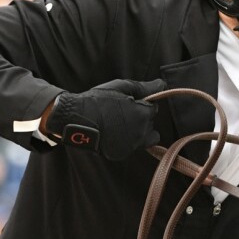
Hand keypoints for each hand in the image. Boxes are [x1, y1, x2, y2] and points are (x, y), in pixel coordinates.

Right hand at [45, 79, 165, 159]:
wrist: (75, 118)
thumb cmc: (98, 99)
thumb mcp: (121, 87)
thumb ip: (144, 88)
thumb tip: (162, 84)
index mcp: (143, 115)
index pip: (153, 109)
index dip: (142, 104)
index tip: (129, 102)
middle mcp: (140, 133)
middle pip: (150, 125)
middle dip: (141, 118)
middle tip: (122, 113)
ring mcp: (131, 146)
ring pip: (143, 138)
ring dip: (136, 131)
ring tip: (118, 123)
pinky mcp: (121, 154)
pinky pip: (130, 147)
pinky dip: (125, 141)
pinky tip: (112, 132)